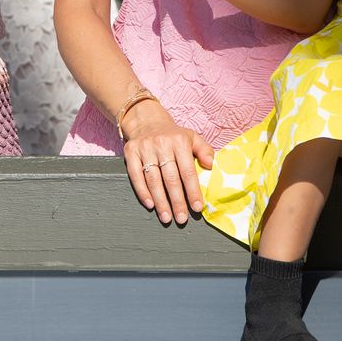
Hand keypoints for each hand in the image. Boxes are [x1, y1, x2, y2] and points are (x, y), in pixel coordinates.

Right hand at [122, 102, 214, 224]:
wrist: (147, 121)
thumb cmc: (173, 136)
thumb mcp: (192, 137)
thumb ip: (204, 150)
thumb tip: (211, 165)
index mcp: (180, 142)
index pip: (188, 171)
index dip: (193, 191)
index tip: (197, 207)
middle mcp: (162, 144)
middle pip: (170, 178)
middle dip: (177, 201)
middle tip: (182, 219)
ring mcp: (145, 149)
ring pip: (153, 179)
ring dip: (160, 201)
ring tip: (167, 218)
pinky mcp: (130, 152)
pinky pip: (135, 176)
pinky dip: (142, 192)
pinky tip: (150, 205)